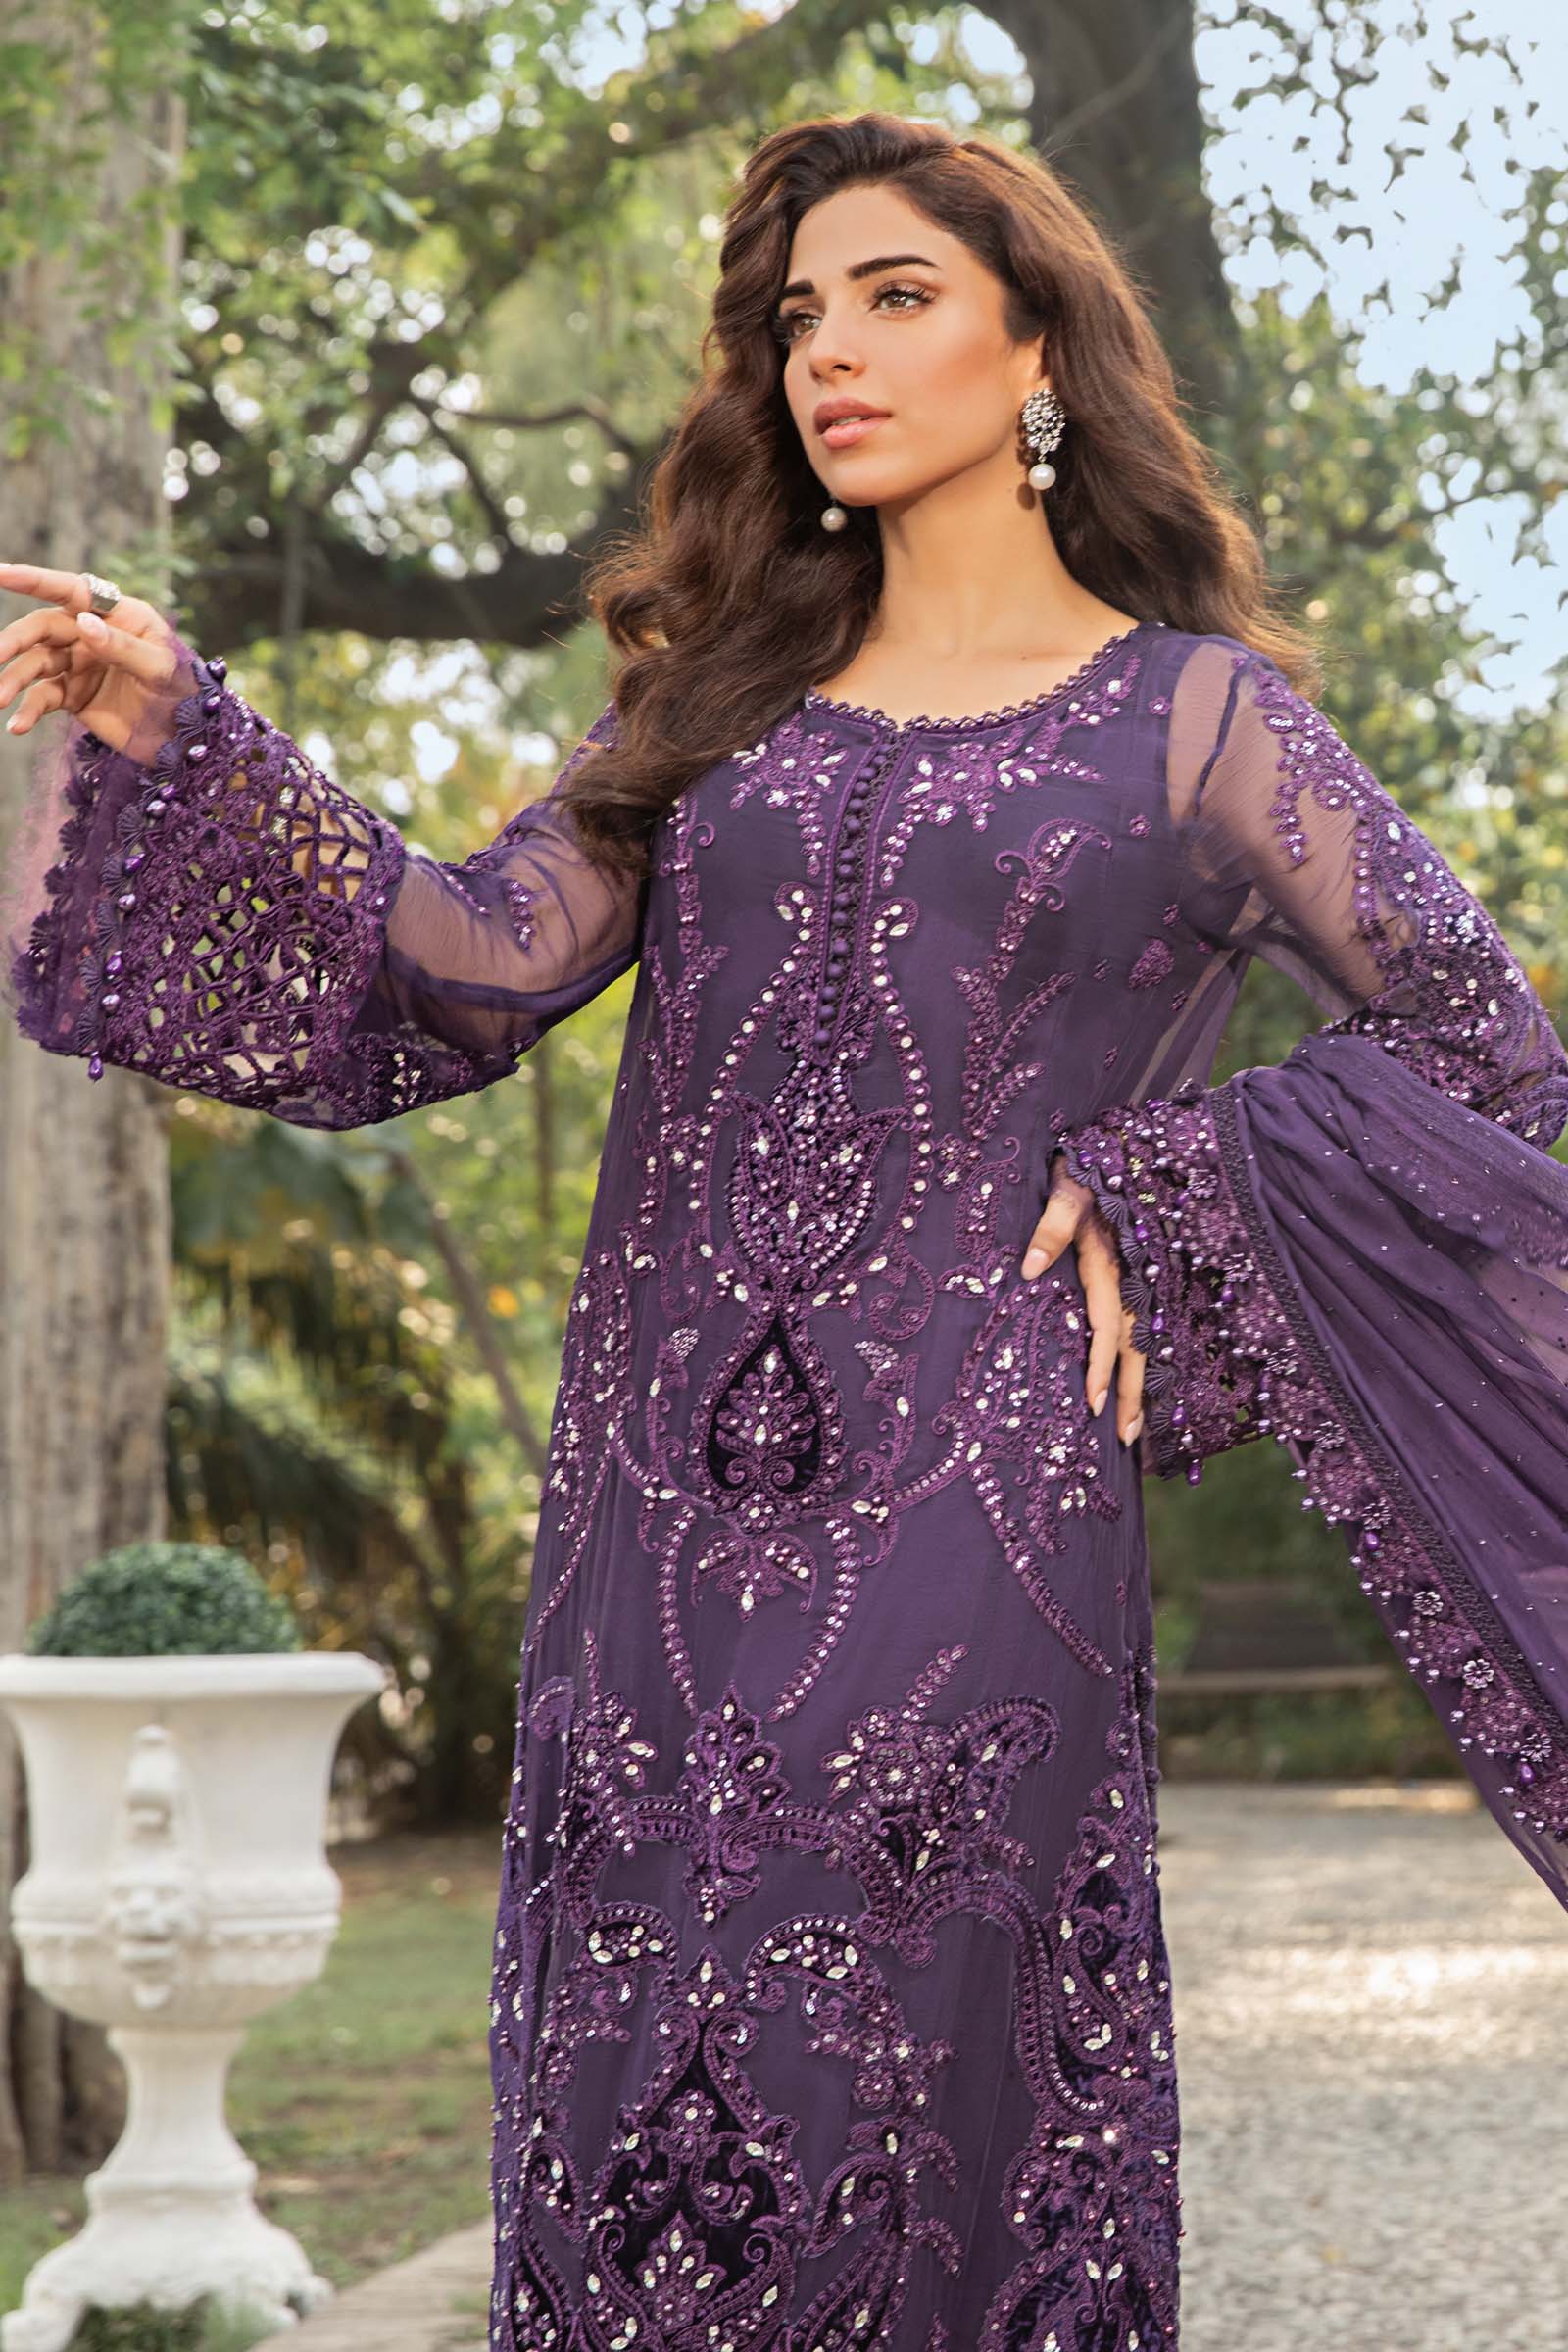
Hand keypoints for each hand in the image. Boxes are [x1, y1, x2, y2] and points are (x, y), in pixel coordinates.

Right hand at [0, 562, 178, 755]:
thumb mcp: (161, 668)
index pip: (70, 590)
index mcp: (116, 614)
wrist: (185, 739)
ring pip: (34, 664)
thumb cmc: (182, 692)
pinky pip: (42, 698)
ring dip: (13, 679)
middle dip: (13, 640)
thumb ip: (123, 647)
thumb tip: (83, 622)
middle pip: (41, 629)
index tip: (0, 573)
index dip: (33, 580)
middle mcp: (90, 633)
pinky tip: (17, 726)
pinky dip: (27, 711)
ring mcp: (78, 665)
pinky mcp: (72, 695)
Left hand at [1020, 1148, 1146, 1446]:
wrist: (1127, 1142)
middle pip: (1134, 1344)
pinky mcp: (1149, 1272)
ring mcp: (1144, 1275)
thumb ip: (1051, 1225)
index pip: (1107, 1325)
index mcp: (1109, 1259)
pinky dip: (1151, 1359)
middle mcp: (1133, 1273)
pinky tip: (1147, 1389)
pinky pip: (1153, 1324)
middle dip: (1129, 1392)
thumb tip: (1029, 1269)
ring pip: (1147, 1339)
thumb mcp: (1064, 1186)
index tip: (1094, 1406)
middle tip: (1121, 1439)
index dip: (1103, 1366)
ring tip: (1135, 1430)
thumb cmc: (1083, 1165)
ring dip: (1142, 1385)